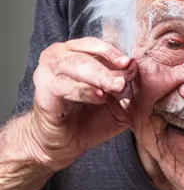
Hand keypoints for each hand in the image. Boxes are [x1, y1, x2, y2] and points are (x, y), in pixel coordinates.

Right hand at [28, 38, 137, 171]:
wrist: (63, 145)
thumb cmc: (88, 118)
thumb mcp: (114, 100)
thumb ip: (123, 85)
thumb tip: (133, 69)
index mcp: (76, 51)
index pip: (95, 44)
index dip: (113, 52)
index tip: (130, 63)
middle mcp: (59, 56)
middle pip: (87, 55)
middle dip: (109, 68)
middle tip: (125, 79)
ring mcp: (48, 72)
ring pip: (76, 66)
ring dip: (99, 77)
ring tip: (116, 87)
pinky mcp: (43, 91)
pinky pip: (66, 86)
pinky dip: (85, 91)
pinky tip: (100, 97)